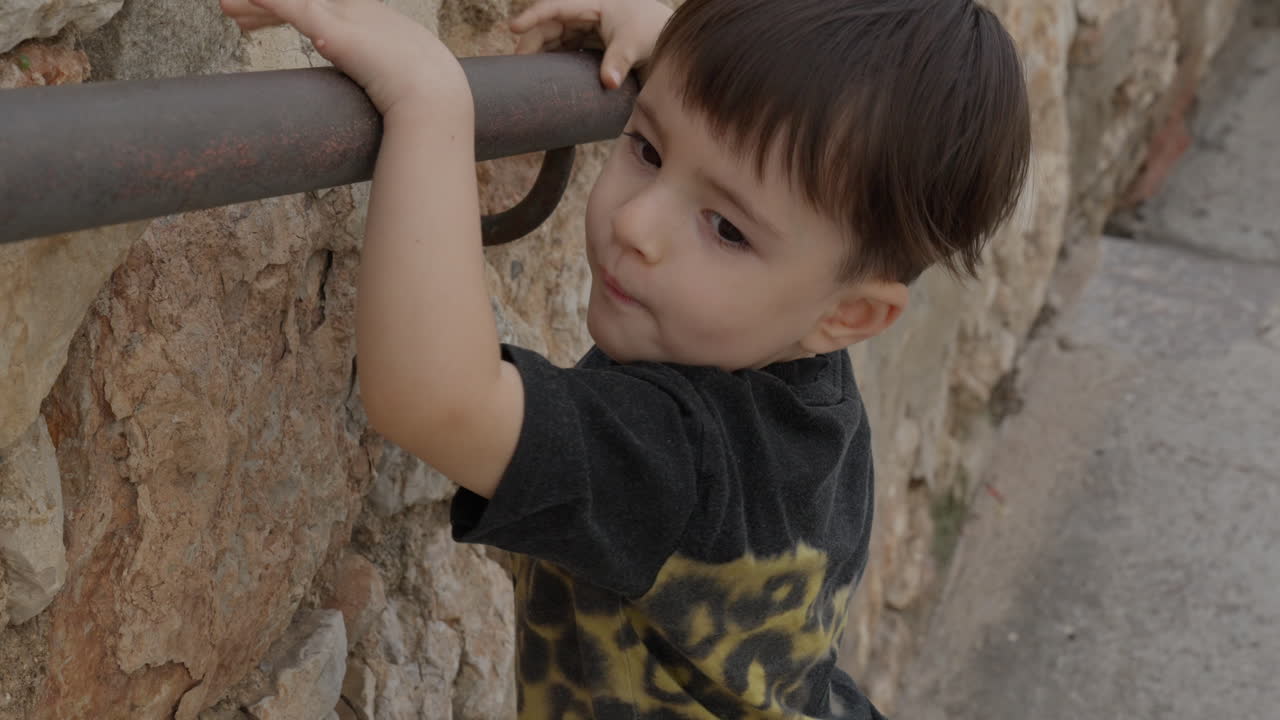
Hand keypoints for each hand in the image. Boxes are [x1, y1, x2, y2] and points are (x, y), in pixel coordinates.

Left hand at [220, 0, 470, 116]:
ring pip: (289, 3)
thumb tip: (383, 120)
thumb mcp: (407, 89)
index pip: (323, 10)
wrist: (435, 97)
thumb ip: (388, 93)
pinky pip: (287, 7)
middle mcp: (359, 11)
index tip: (268, 24)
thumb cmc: (431, 102)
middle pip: (303, 3)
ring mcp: (345, 17)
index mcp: (376, 21)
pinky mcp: (329, 29)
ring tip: (226, 10)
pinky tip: (233, 3)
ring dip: (255, 7)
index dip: (293, 14)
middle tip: (238, 18)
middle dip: (267, 10)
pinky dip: (264, 4)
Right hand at [509, 0, 672, 88]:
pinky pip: (566, 51)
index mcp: (593, 4)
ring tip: (524, 74)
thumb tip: (608, 83)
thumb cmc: (653, 33)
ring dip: (540, 54)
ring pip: (555, 40)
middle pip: (550, 26)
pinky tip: (544, 77)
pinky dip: (554, 62)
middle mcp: (586, 14)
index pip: (555, 7)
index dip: (533, 16)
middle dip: (532, 42)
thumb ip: (619, 61)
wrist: (669, 42)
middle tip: (517, 66)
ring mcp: (588, 30)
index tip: (514, 27)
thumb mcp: (635, 44)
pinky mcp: (591, 46)